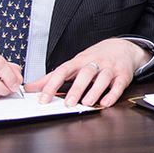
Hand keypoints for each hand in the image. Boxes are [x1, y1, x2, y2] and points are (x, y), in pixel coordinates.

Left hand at [27, 38, 146, 107]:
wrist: (122, 48)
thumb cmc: (95, 58)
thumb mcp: (74, 64)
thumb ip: (52, 77)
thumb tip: (30, 88)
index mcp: (79, 61)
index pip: (63, 70)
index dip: (52, 84)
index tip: (43, 99)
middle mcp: (95, 62)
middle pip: (85, 73)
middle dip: (77, 88)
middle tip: (68, 104)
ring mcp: (110, 68)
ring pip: (103, 78)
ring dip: (95, 91)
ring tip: (87, 103)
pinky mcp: (123, 75)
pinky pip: (119, 84)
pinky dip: (113, 94)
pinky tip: (106, 103)